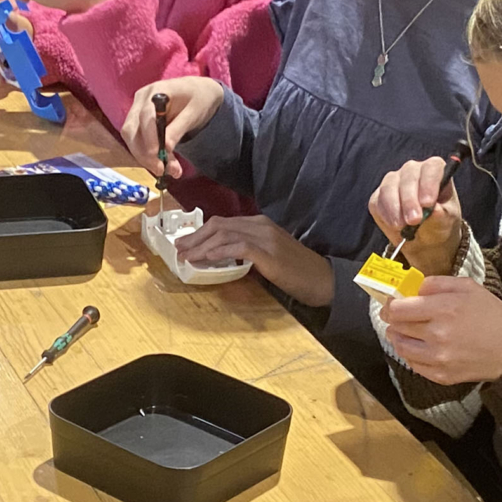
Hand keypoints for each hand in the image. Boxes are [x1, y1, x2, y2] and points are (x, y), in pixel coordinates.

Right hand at [119, 75, 224, 175]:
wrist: (199, 92)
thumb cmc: (199, 99)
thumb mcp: (194, 114)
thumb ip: (178, 129)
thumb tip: (166, 149)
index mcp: (157, 90)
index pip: (146, 115)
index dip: (149, 137)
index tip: (157, 155)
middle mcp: (142, 99)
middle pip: (131, 128)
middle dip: (143, 152)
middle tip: (160, 170)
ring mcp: (138, 109)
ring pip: (131, 137)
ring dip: (145, 157)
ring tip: (167, 170)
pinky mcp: (139, 121)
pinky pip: (137, 140)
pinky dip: (147, 154)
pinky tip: (163, 163)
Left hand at [175, 215, 335, 306]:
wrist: (322, 279)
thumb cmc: (296, 271)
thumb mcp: (268, 255)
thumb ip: (247, 251)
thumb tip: (220, 257)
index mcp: (260, 223)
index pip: (224, 222)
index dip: (201, 232)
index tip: (185, 243)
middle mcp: (260, 225)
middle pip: (220, 224)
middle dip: (195, 236)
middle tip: (179, 249)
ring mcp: (265, 237)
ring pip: (225, 234)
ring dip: (201, 245)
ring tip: (186, 256)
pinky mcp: (268, 253)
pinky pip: (237, 247)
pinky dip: (218, 252)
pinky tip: (206, 258)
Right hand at [368, 157, 464, 273]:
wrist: (425, 237)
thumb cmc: (440, 223)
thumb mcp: (447, 221)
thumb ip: (441, 214)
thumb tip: (434, 210)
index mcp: (434, 171)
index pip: (431, 167)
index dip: (429, 183)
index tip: (428, 203)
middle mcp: (413, 171)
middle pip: (408, 176)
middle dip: (410, 200)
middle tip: (414, 220)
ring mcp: (394, 181)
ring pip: (389, 187)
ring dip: (395, 208)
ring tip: (402, 226)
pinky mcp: (379, 196)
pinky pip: (377, 201)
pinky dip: (385, 215)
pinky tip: (394, 226)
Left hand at [378, 275, 501, 386]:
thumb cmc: (493, 316)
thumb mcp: (468, 287)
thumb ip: (437, 283)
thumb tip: (414, 288)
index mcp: (444, 309)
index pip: (399, 309)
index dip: (391, 304)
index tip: (392, 302)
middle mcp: (437, 335)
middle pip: (396, 327)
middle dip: (393, 319)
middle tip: (397, 316)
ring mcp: (438, 358)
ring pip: (400, 347)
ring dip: (398, 337)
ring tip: (404, 331)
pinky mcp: (441, 375)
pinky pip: (413, 365)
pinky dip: (410, 354)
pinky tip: (418, 347)